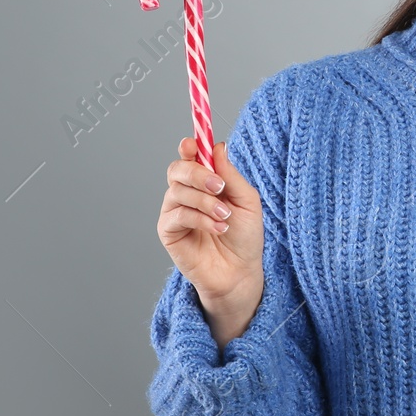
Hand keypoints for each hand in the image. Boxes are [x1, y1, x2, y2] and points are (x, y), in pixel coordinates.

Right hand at [157, 137, 265, 324]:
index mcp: (205, 182)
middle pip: (177, 169)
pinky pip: (177, 215)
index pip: (189, 157)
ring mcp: (174, 211)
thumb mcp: (247, 201)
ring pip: (178, 192)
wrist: (241, 271)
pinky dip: (200, 219)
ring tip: (225, 217)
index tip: (194, 144)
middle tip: (220, 187)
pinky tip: (217, 228)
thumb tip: (218, 146)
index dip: (189, 147)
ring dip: (206, 202)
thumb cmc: (245, 236)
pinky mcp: (168, 231)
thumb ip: (231, 174)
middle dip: (199, 174)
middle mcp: (186, 193)